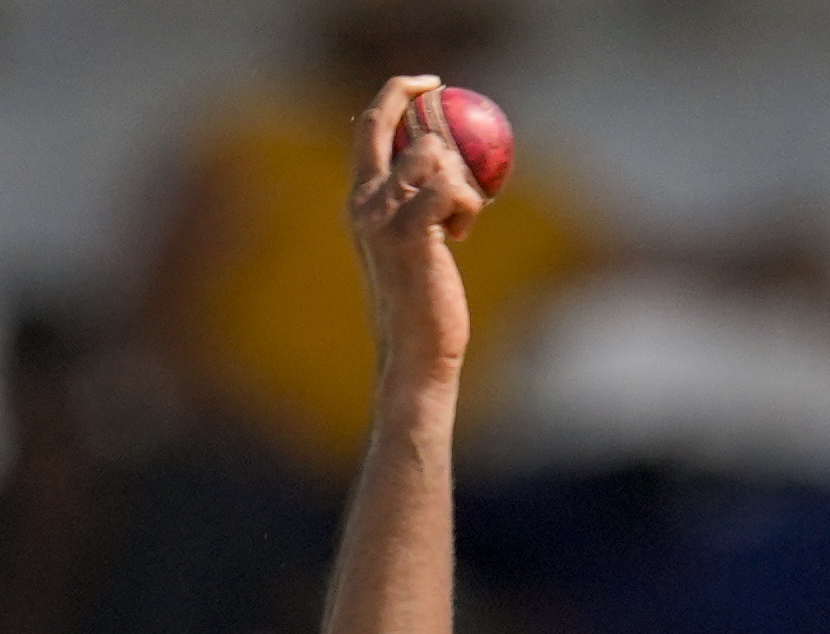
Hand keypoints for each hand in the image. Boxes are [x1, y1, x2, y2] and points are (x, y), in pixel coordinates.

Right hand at [345, 73, 493, 385]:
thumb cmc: (421, 304)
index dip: (396, 94)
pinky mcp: (409, 233)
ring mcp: (382, 217)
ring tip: (458, 218)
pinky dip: (469, 205)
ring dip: (460, 179)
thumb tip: (446, 162)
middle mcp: (363, 203)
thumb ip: (414, 204)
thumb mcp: (410, 244)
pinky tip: (462, 233)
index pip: (368, 129)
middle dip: (414, 96)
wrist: (415, 351)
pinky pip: (451, 189)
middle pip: (388, 123)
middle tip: (445, 92)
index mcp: (360, 201)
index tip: (427, 85)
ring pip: (433, 154)